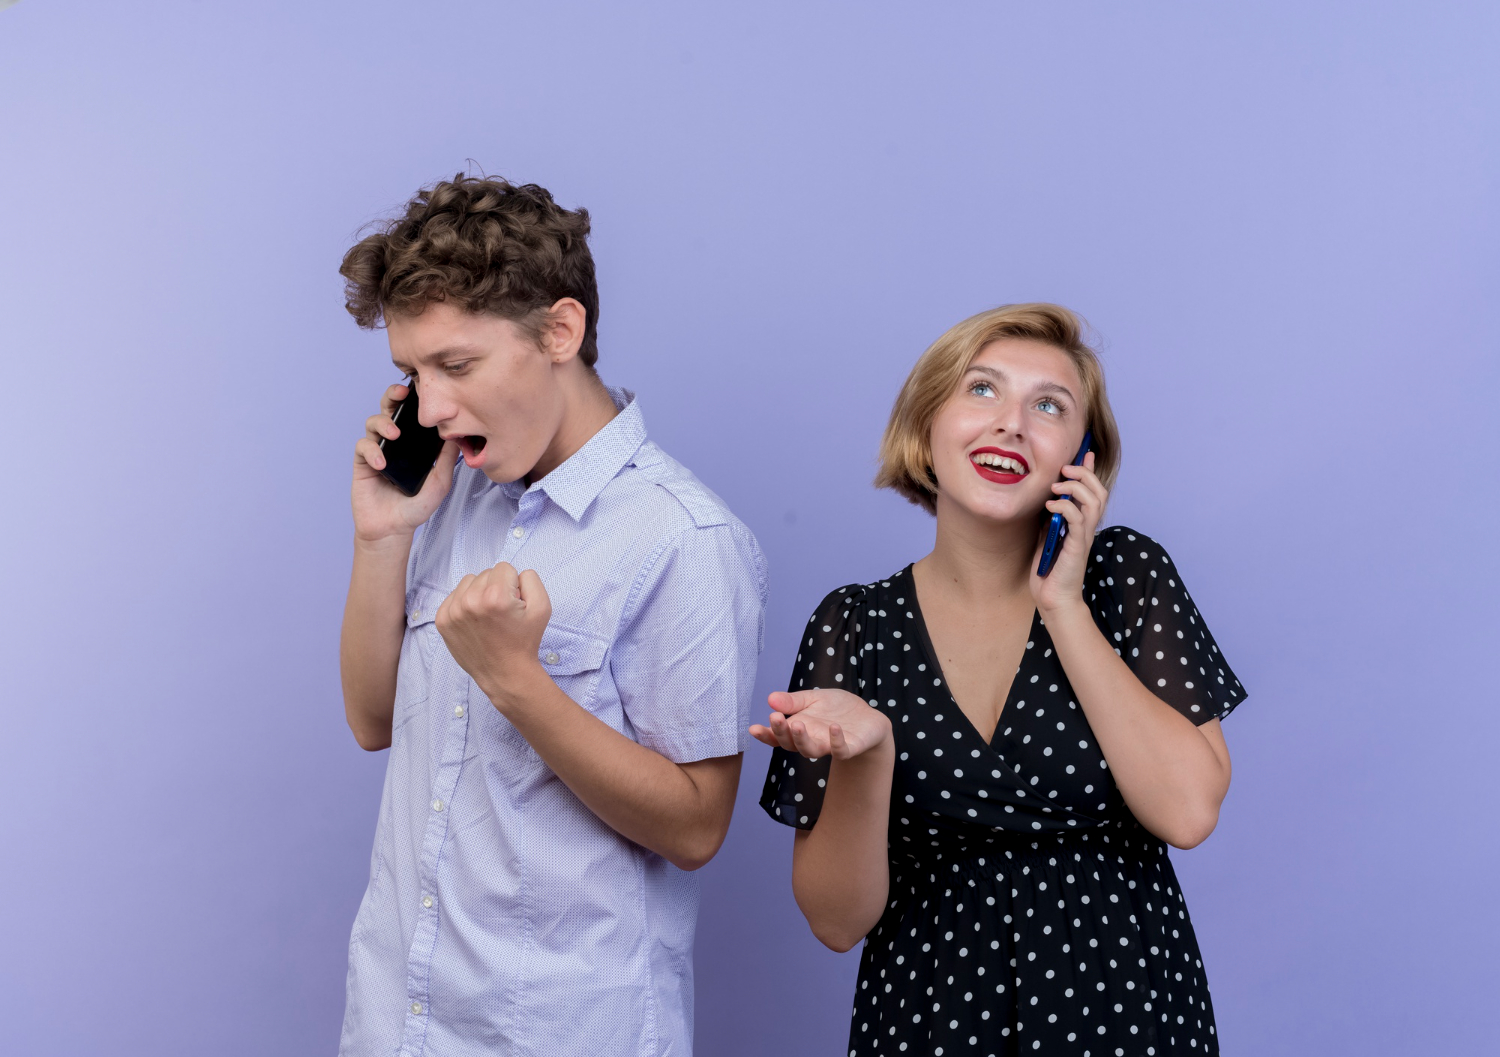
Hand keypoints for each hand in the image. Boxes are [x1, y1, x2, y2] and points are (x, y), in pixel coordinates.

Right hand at [352, 382, 459, 543]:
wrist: (393, 529)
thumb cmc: (416, 507)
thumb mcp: (439, 482)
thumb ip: (445, 459)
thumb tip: (457, 435)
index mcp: (414, 443)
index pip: (412, 414)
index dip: (414, 400)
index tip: (422, 390)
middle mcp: (395, 443)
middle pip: (389, 409)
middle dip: (393, 396)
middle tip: (401, 393)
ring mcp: (378, 451)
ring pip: (373, 422)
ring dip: (383, 423)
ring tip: (394, 434)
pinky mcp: (363, 463)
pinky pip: (363, 446)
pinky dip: (372, 451)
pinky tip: (382, 464)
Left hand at [435, 562, 551, 707]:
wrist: (504, 673)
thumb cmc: (524, 641)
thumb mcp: (543, 607)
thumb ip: (531, 579)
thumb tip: (513, 574)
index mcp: (496, 596)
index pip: (505, 567)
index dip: (514, 585)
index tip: (513, 605)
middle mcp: (471, 601)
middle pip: (486, 573)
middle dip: (497, 587)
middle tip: (501, 613)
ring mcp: (453, 611)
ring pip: (469, 581)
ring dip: (479, 592)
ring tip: (487, 615)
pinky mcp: (442, 620)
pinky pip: (454, 595)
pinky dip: (465, 603)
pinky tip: (474, 620)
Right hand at [749, 688, 891, 760]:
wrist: (867, 718)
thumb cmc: (836, 709)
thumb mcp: (812, 699)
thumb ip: (792, 701)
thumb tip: (770, 698)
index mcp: (799, 730)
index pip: (778, 736)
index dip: (766, 735)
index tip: (754, 728)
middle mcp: (811, 741)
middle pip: (791, 744)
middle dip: (782, 733)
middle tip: (776, 718)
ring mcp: (829, 746)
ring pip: (811, 751)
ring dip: (802, 739)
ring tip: (797, 724)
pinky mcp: (850, 748)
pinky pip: (841, 750)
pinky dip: (836, 741)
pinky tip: (834, 727)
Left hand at [1030, 450, 1108, 614]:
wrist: (1053, 598)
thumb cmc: (1050, 570)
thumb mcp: (1046, 536)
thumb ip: (1050, 518)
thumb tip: (1047, 499)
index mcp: (1081, 523)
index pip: (1092, 491)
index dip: (1090, 470)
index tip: (1084, 452)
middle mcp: (1087, 527)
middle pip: (1099, 491)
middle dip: (1084, 474)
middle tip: (1065, 469)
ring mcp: (1084, 536)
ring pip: (1095, 501)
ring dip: (1076, 487)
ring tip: (1057, 486)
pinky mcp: (1077, 546)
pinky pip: (1078, 520)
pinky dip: (1065, 507)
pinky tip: (1050, 505)